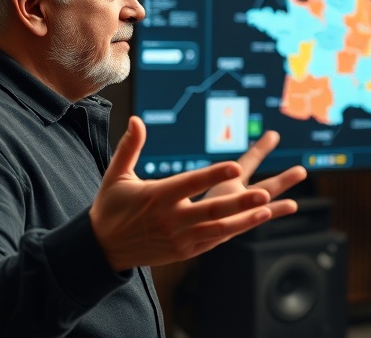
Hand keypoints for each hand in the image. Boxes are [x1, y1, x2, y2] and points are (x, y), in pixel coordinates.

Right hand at [89, 116, 298, 271]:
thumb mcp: (117, 175)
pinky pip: (215, 240)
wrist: (102, 249)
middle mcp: (171, 220)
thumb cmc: (111, 207)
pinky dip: (235, 231)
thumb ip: (131, 147)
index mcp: (157, 197)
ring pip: (219, 228)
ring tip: (267, 208)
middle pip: (211, 210)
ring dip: (245, 219)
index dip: (213, 175)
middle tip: (263, 193)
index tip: (235, 167)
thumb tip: (137, 119)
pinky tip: (254, 221)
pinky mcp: (186, 251)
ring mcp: (181, 238)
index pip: (190, 184)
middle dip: (239, 202)